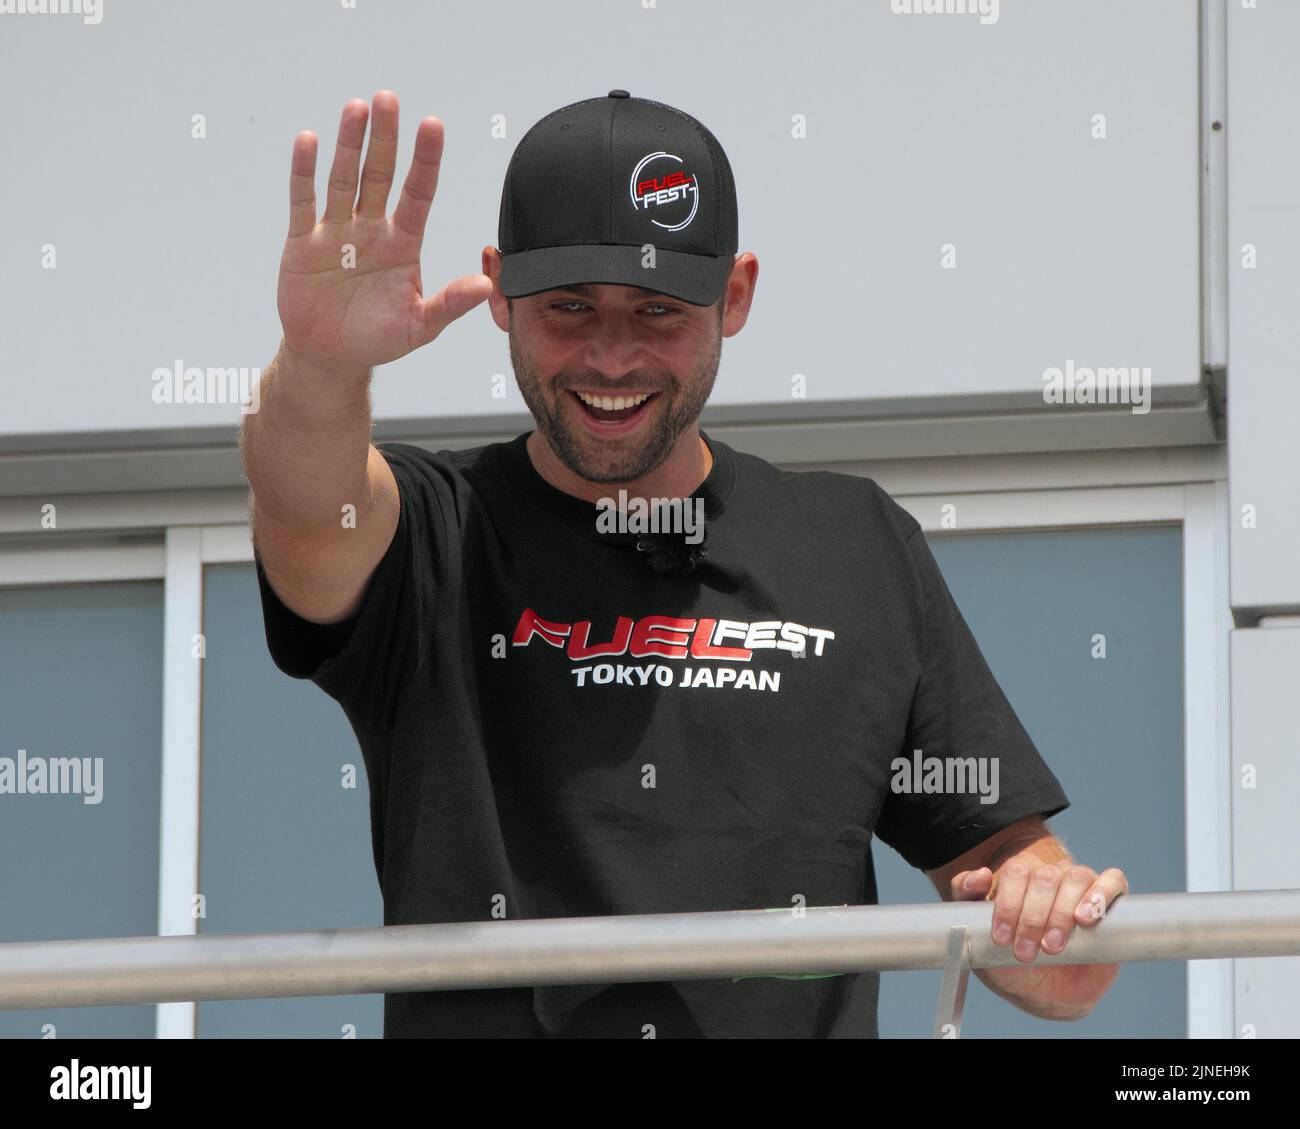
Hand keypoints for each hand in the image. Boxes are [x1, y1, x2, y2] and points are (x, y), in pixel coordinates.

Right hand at [277, 91, 492, 369]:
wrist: (330, 356)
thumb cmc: (378, 339)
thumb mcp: (419, 326)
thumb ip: (450, 305)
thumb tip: (486, 287)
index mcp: (403, 244)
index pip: (418, 193)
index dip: (425, 161)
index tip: (433, 125)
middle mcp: (371, 230)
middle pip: (379, 175)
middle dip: (384, 138)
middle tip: (389, 99)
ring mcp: (335, 232)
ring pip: (343, 180)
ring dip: (348, 144)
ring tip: (356, 109)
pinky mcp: (302, 244)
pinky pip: (303, 203)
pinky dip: (304, 173)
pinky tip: (309, 141)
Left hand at [951, 857, 1128, 1018]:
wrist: (1047, 990)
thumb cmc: (1010, 955)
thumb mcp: (980, 931)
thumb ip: (967, 897)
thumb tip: (981, 874)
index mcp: (1020, 877)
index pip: (1016, 873)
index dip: (1009, 903)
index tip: (1002, 937)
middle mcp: (1052, 875)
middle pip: (1045, 877)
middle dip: (1033, 917)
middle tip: (1026, 951)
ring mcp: (1081, 886)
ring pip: (1077, 877)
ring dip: (1062, 913)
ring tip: (1053, 945)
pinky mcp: (1109, 900)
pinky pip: (1113, 881)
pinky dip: (1101, 893)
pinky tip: (1087, 918)